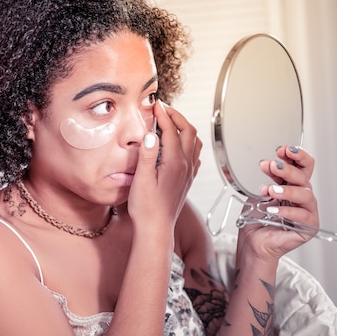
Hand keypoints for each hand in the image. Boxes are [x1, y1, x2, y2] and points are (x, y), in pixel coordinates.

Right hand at [128, 101, 201, 230]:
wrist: (156, 229)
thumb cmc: (147, 209)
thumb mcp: (141, 180)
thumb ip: (147, 155)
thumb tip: (151, 134)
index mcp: (175, 163)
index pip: (172, 130)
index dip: (163, 115)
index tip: (155, 105)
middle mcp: (186, 166)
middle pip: (188, 131)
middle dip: (177, 116)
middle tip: (163, 110)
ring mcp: (189, 173)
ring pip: (194, 142)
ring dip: (184, 128)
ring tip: (170, 123)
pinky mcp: (187, 180)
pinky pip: (194, 155)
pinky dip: (188, 143)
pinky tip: (178, 146)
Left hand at [238, 145, 317, 260]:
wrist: (253, 242)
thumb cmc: (257, 219)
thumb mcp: (260, 193)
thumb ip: (268, 179)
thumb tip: (269, 163)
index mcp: (292, 185)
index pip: (303, 165)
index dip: (296, 155)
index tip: (282, 150)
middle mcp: (302, 197)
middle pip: (303, 177)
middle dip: (287, 169)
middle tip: (271, 166)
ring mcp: (307, 212)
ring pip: (305, 194)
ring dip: (286, 190)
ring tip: (269, 190)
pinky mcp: (308, 227)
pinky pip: (302, 215)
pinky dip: (286, 210)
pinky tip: (273, 209)